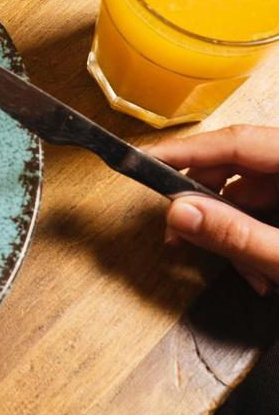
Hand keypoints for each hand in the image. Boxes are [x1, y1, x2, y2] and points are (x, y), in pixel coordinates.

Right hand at [153, 124, 278, 293]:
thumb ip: (238, 235)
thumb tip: (182, 213)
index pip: (237, 141)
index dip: (189, 150)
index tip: (147, 159)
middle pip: (239, 166)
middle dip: (209, 204)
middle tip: (179, 231)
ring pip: (251, 193)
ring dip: (236, 231)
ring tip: (245, 273)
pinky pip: (266, 210)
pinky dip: (254, 237)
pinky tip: (259, 270)